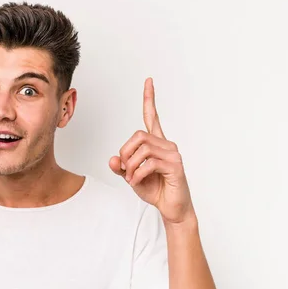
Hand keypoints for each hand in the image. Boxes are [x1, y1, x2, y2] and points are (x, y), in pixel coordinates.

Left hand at [109, 78, 193, 223]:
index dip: (149, 99)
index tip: (148, 81)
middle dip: (126, 152)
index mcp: (157, 144)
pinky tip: (137, 182)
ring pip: (143, 149)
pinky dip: (137, 174)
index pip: (152, 117)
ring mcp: (172, 154)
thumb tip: (113, 159)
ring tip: (131, 178)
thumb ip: (121, 167)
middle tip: (125, 169)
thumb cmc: (155, 189)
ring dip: (131, 165)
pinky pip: (149, 163)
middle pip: (139, 135)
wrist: (172, 207)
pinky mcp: (175, 166)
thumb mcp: (131, 177)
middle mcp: (167, 145)